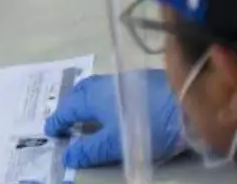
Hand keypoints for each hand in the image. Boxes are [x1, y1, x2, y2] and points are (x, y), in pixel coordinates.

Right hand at [44, 71, 185, 168]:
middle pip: (77, 93)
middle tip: (67, 119)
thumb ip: (91, 150)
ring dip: (85, 98)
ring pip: (93, 87)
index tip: (51, 131)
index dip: (57, 122)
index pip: (66, 111)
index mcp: (91, 99)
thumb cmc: (148, 126)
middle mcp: (101, 85)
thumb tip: (67, 156)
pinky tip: (114, 103)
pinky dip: (102, 94)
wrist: (186, 104)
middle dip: (69, 106)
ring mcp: (120, 81)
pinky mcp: (138, 80)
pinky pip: (109, 86)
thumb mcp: (117, 144)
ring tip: (88, 110)